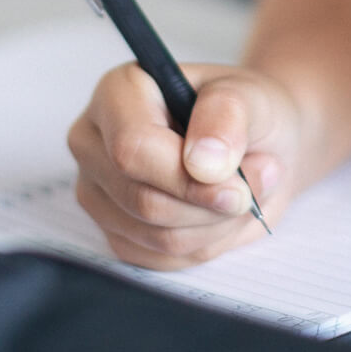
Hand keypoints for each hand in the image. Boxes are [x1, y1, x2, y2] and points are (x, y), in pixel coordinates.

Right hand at [67, 62, 302, 268]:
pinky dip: (205, 243)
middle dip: (210, 205)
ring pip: (155, 236)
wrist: (256, 143)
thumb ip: (227, 117)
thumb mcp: (250, 97)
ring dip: (215, 225)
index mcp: (117, 93)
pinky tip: (219, 213)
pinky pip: (160, 258)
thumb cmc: (246, 113)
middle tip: (252, 183)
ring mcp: (98, 190)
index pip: (132, 149)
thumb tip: (203, 163)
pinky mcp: (114, 230)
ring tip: (242, 191)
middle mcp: (94, 141)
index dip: (188, 179)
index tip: (238, 185)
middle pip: (142, 200)